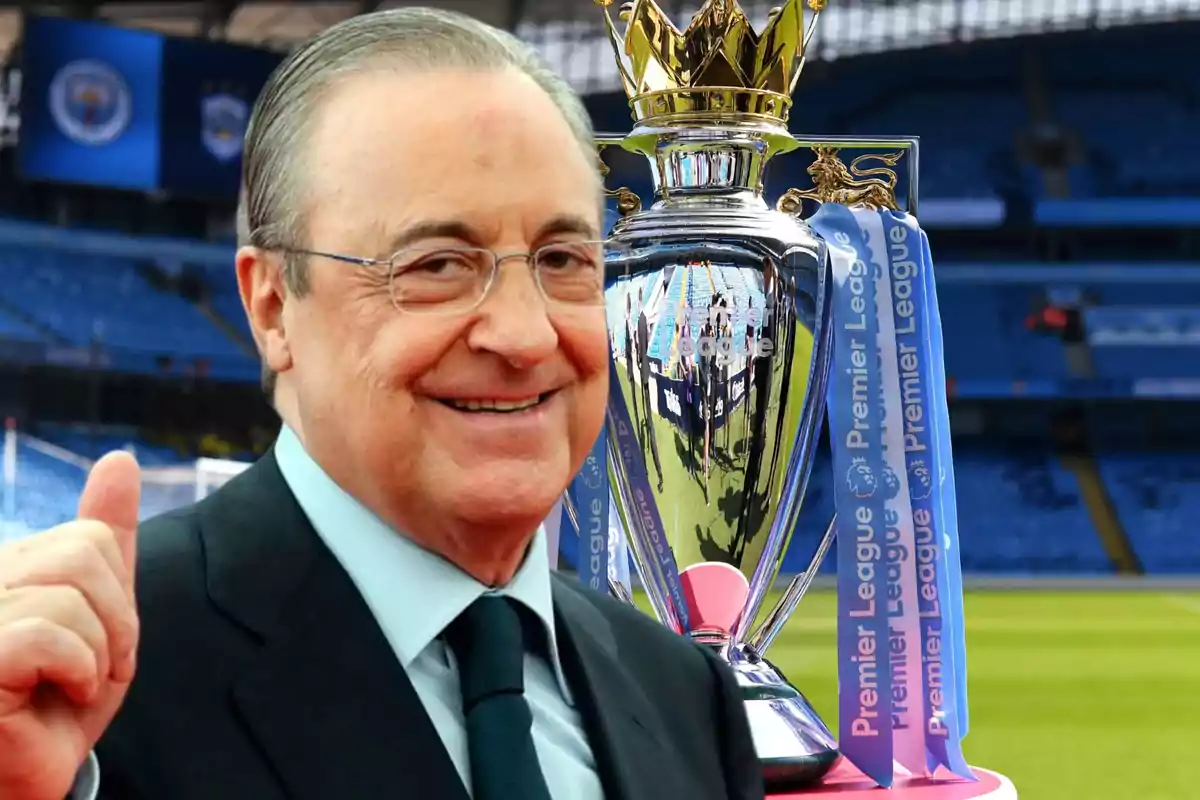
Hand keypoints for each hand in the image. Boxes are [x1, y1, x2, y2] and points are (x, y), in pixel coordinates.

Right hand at [0, 452, 140, 799]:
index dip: (115, 597)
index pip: (89, 538)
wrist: (30, 778)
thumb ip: (105, 538)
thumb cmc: (58, 706)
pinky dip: (73, 672)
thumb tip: (119, 458)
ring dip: (93, 655)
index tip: (96, 644)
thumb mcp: (99, 613)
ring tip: (64, 687)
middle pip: (82, 556)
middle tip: (88, 670)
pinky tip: (46, 701)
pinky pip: (48, 635)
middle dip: (112, 622)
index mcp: (6, 566)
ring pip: (69, 596)